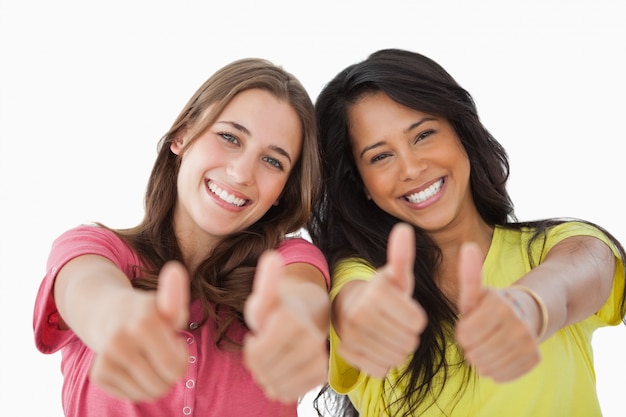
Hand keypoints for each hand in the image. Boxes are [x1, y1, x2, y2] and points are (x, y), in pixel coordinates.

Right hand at [89, 261, 189, 400]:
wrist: (108, 313)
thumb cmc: (148, 312)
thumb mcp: (166, 304)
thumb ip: (175, 293)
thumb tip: (175, 269)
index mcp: (144, 322)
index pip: (176, 365)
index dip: (181, 356)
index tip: (174, 339)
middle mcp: (120, 340)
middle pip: (165, 382)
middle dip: (171, 370)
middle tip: (164, 351)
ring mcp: (106, 358)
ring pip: (149, 392)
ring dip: (157, 379)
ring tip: (151, 358)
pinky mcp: (98, 374)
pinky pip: (133, 395)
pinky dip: (139, 386)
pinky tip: (135, 366)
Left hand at [243, 251, 328, 402]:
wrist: (303, 319)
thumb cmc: (277, 309)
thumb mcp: (265, 297)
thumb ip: (266, 283)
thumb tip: (272, 257)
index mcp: (292, 318)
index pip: (257, 353)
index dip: (251, 349)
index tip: (257, 335)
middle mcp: (310, 337)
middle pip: (266, 370)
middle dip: (258, 365)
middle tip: (262, 350)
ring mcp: (317, 356)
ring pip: (278, 385)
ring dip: (268, 377)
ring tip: (270, 361)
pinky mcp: (321, 373)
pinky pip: (293, 392)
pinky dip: (282, 386)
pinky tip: (282, 371)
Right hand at [336, 222, 426, 377]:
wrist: (348, 308)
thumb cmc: (382, 293)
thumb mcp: (395, 276)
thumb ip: (402, 256)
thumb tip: (404, 228)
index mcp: (374, 292)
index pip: (418, 322)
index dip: (417, 318)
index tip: (406, 310)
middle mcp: (357, 314)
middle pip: (408, 342)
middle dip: (409, 335)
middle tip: (398, 324)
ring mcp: (349, 336)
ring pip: (395, 358)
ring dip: (398, 349)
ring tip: (389, 335)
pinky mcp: (347, 354)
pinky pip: (380, 369)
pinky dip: (383, 362)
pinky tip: (377, 347)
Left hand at [455, 242, 540, 381]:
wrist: (529, 313)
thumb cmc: (492, 304)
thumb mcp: (478, 291)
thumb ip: (469, 274)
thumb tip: (467, 246)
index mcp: (500, 305)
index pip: (464, 335)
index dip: (462, 333)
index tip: (469, 324)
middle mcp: (517, 323)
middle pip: (475, 353)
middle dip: (470, 347)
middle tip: (478, 337)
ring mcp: (528, 342)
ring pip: (487, 367)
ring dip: (481, 360)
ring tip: (485, 347)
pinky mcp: (534, 359)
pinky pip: (502, 376)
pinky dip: (495, 370)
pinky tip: (497, 356)